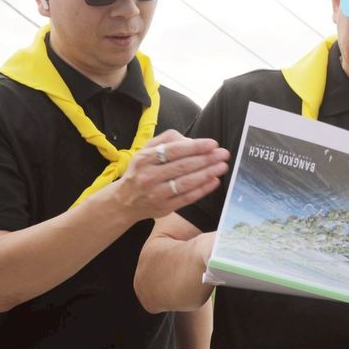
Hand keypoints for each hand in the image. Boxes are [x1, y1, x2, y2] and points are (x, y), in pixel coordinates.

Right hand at [114, 130, 229, 220]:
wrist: (124, 201)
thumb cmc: (141, 171)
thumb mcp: (146, 151)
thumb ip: (167, 140)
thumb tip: (192, 141)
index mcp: (144, 159)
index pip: (173, 151)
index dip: (195, 147)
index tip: (212, 144)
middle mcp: (149, 176)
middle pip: (182, 166)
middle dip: (206, 159)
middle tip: (223, 154)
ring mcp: (156, 194)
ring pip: (186, 183)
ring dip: (207, 174)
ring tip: (222, 166)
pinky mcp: (164, 208)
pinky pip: (187, 198)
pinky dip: (202, 190)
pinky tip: (214, 181)